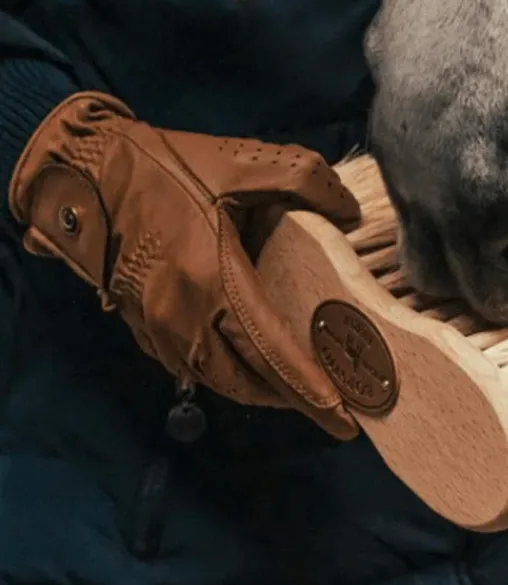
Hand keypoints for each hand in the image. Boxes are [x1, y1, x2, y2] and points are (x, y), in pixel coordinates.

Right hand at [9, 92, 361, 439]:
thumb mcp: (242, 162)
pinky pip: (187, 365)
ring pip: (214, 379)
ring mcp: (155, 324)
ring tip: (289, 387)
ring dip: (254, 389)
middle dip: (288, 399)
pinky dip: (221, 372)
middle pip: (244, 381)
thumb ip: (306, 181)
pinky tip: (240, 361)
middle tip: (326, 405)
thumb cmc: (163, 167)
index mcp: (214, 280)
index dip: (310, 392)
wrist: (83, 171)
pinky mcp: (137, 322)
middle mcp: (183, 316)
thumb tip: (349, 212)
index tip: (343, 422)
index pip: (271, 354)